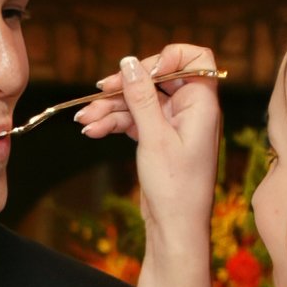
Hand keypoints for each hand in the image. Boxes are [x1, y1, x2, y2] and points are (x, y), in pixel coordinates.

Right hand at [76, 46, 221, 259]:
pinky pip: (134, 120)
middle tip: (99, 91)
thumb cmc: (175, 187)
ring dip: (111, 107)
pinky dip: (114, 123)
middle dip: (126, 85)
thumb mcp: (154, 137)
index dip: (168, 57)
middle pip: (157, 78)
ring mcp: (172, 124)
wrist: (175, 229)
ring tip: (84, 120)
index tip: (141, 71)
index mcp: (201, 103)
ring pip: (140, 101)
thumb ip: (141, 96)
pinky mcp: (157, 139)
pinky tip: (92, 130)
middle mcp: (189, 109)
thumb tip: (129, 62)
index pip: (195, 58)